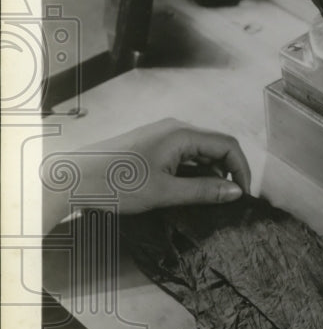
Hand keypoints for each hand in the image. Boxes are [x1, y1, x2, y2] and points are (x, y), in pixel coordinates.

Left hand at [43, 118, 251, 230]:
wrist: (72, 178)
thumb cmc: (116, 184)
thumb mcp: (164, 192)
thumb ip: (204, 191)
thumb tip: (236, 192)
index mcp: (182, 134)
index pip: (228, 145)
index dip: (242, 169)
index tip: (243, 195)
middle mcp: (175, 128)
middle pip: (216, 145)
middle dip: (228, 171)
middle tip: (227, 200)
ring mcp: (162, 135)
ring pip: (200, 150)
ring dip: (210, 172)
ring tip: (208, 198)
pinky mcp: (152, 144)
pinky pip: (184, 154)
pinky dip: (193, 171)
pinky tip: (187, 190)